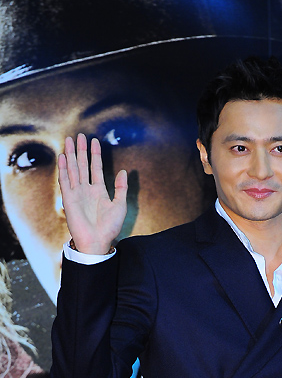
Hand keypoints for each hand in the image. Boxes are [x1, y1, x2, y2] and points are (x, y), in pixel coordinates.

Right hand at [58, 133, 127, 253]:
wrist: (98, 241)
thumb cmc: (109, 227)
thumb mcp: (120, 205)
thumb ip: (121, 188)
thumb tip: (123, 171)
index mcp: (99, 190)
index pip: (95, 168)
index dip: (95, 154)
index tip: (95, 141)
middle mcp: (86, 190)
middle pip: (82, 165)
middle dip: (81, 150)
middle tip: (79, 135)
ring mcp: (77, 193)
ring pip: (73, 169)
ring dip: (71, 155)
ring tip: (70, 140)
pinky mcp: (68, 199)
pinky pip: (65, 181)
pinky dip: (64, 169)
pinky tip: (63, 157)